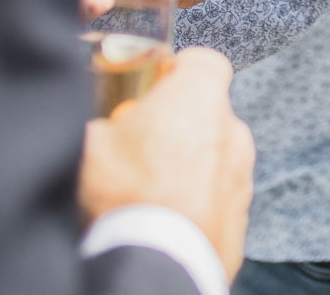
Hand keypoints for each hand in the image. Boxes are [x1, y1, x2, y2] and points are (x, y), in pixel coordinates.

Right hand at [79, 47, 254, 277]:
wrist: (155, 266)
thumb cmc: (122, 195)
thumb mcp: (88, 143)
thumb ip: (99, 119)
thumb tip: (92, 121)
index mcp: (200, 98)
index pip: (204, 63)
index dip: (176, 74)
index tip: (150, 91)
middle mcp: (232, 130)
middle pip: (206, 114)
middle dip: (177, 126)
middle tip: (138, 150)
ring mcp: (241, 175)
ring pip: (214, 158)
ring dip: (188, 168)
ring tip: (146, 193)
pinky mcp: (241, 217)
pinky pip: (216, 200)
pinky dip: (195, 205)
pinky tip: (163, 221)